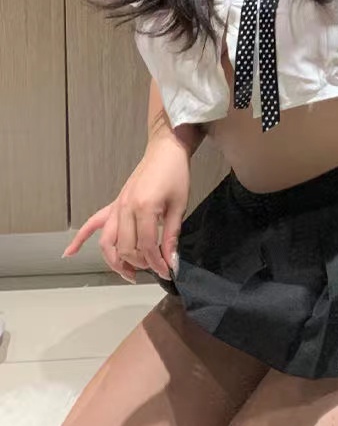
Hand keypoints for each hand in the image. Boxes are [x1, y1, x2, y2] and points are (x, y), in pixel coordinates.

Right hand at [62, 136, 190, 282]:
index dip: (157, 263)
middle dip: (141, 264)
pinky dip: (79, 239)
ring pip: (107, 242)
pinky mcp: (114, 204)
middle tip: (156, 269)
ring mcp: (117, 206)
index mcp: (144, 208)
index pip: (147, 246)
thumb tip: (171, 260)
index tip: (168, 271)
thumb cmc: (175, 174)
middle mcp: (125, 209)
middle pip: (126, 248)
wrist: (166, 151)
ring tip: (128, 274)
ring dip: (114, 261)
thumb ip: (172, 236)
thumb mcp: (179, 206)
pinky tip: (69, 253)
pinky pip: (92, 224)